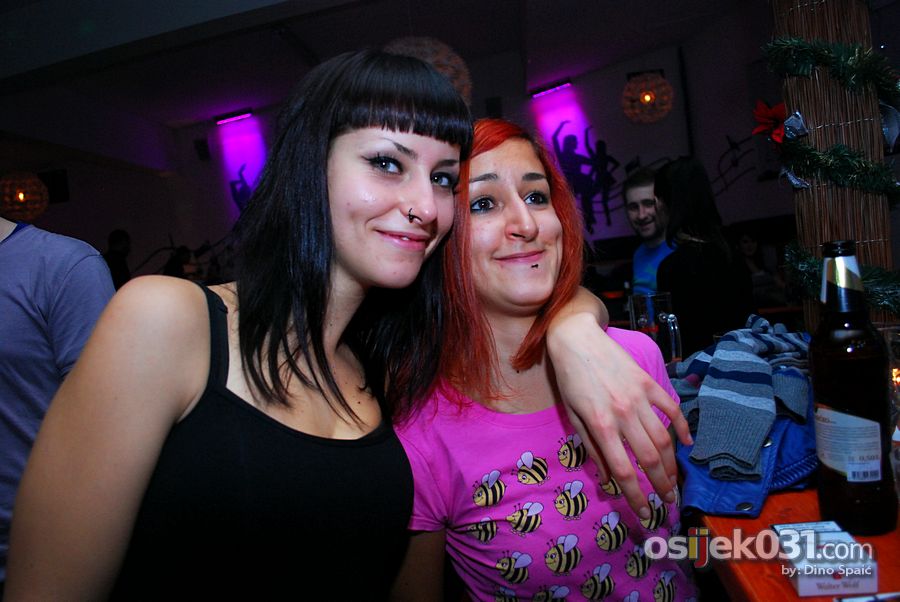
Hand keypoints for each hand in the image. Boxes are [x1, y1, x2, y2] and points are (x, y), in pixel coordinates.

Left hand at [546, 313, 691, 519]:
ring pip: (664, 438)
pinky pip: (672, 409)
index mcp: (601, 425)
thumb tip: (607, 478)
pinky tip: (687, 443)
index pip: (623, 470)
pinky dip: (683, 427)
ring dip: (672, 464)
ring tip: (675, 481)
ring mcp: (639, 397)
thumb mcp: (573, 416)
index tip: (645, 513)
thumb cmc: (569, 379)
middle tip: (669, 501)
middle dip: (661, 485)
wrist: (576, 339)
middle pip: (649, 458)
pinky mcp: (648, 383)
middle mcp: (623, 413)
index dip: (636, 496)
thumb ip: (591, 447)